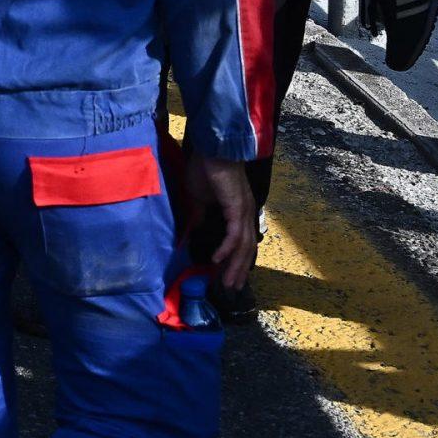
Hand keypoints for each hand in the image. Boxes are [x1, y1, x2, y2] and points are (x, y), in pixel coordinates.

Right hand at [188, 153, 258, 290]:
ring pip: (244, 247)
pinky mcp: (236, 210)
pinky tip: (216, 260)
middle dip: (239, 270)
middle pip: (246, 249)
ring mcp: (243, 213)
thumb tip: (191, 233)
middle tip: (232, 287)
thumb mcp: (198, 198)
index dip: (236, 259)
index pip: (241, 241)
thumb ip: (198, 215)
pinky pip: (234, 236)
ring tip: (227, 283)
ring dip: (235, 266)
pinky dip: (226, 250)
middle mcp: (245, 215)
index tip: (227, 274)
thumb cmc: (204, 169)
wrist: (211, 150)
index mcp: (238, 211)